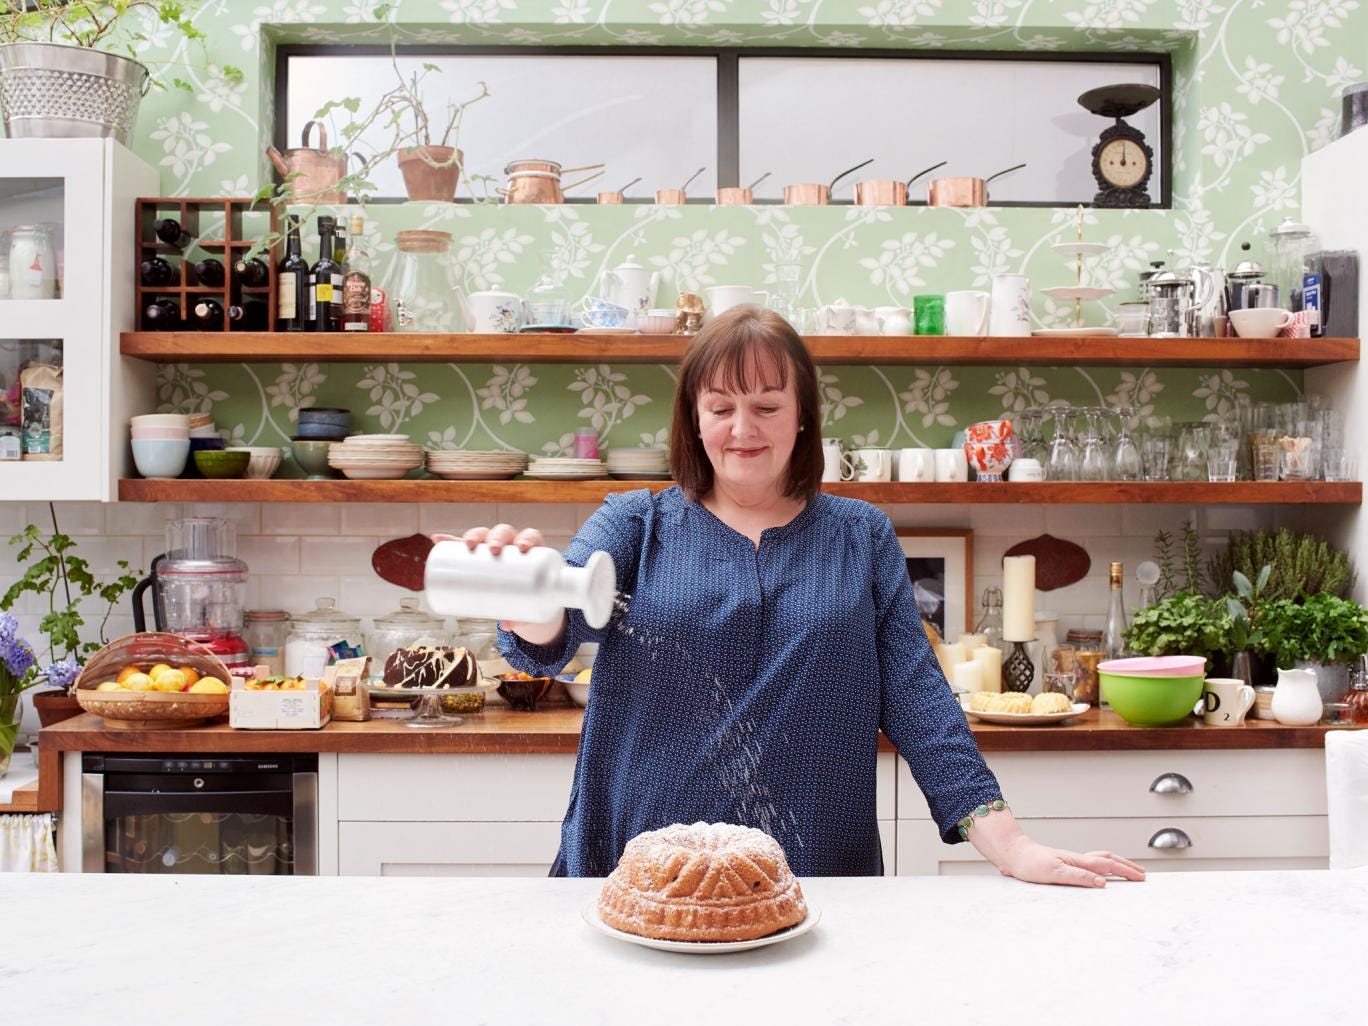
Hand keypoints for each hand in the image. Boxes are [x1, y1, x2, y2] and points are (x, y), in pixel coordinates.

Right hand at [429, 525, 562, 643]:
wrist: (524, 598)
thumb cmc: (531, 599)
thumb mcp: (531, 605)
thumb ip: (523, 615)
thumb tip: (508, 626)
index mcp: (532, 551)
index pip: (530, 536)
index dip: (526, 538)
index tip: (523, 548)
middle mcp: (511, 544)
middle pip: (504, 533)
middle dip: (497, 537)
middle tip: (494, 550)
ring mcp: (491, 548)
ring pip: (483, 535)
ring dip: (474, 535)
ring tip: (467, 544)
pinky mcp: (476, 556)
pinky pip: (461, 545)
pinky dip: (449, 541)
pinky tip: (437, 539)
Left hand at [997, 835, 1146, 888]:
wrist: (1013, 853)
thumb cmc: (1029, 863)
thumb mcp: (1055, 873)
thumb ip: (1079, 877)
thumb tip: (1103, 882)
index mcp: (1078, 861)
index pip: (1108, 865)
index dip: (1126, 871)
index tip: (1141, 878)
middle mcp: (1077, 859)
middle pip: (1108, 859)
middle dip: (1126, 866)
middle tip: (1142, 874)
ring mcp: (1071, 860)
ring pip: (1100, 859)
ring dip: (1116, 864)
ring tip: (1128, 870)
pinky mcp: (1064, 863)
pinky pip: (1090, 863)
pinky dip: (1103, 865)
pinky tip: (1101, 870)